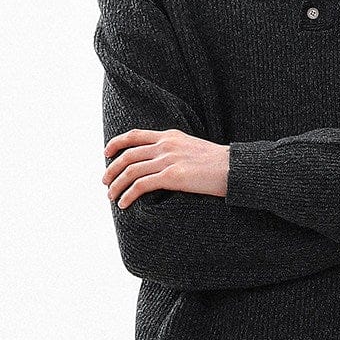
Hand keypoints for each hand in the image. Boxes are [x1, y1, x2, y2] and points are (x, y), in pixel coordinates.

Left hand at [103, 127, 229, 208]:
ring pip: (130, 171)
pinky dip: (128, 195)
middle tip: (105, 182)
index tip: (107, 153)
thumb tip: (162, 164)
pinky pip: (141, 186)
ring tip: (111, 197)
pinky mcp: (172, 176)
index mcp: (170, 136)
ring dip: (116, 185)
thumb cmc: (218, 164)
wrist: (234, 168)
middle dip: (112, 169)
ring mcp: (168, 160)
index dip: (116, 143)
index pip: (135, 135)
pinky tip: (124, 204)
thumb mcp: (193, 148)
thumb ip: (175, 151)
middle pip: (128, 155)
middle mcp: (166, 145)